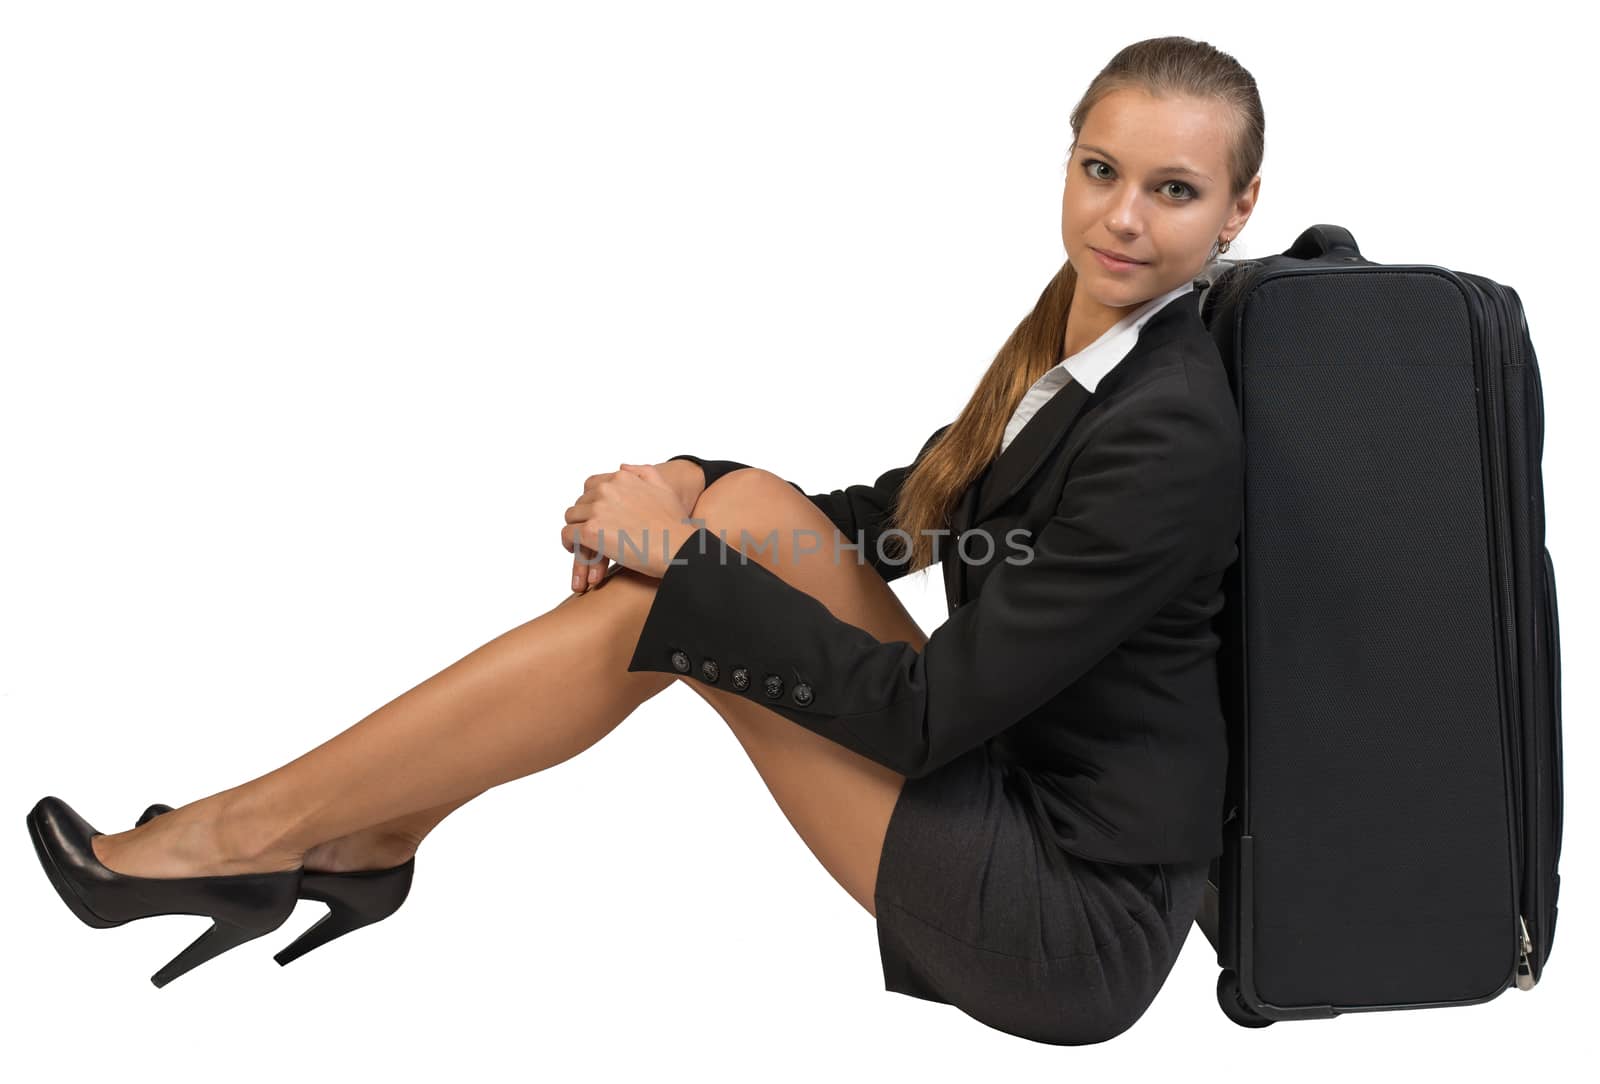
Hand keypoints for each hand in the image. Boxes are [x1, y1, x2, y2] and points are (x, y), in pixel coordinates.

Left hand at [563, 463, 698, 583]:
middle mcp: (607, 489)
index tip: (598, 517)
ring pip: (571, 517)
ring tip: (583, 543)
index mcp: (622, 478)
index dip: (593, 503)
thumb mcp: (663, 488)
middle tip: (592, 534)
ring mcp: (597, 510)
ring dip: (576, 529)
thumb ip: (642, 472)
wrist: (677, 548)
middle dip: (585, 517)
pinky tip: (576, 550)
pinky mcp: (591, 531)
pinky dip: (569, 543)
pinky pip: (567, 534)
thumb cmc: (674, 524)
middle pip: (581, 502)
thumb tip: (622, 466)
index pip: (592, 485)